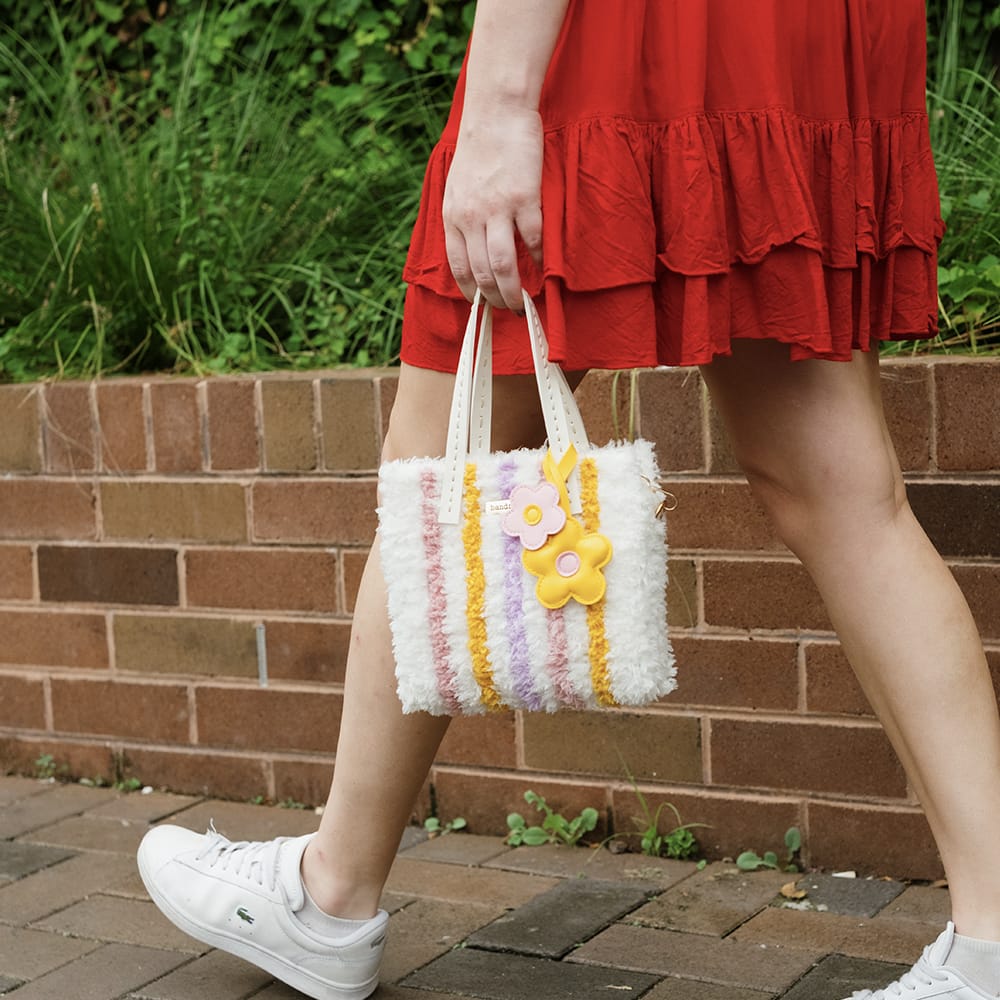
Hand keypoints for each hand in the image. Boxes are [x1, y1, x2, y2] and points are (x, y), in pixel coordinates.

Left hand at [442, 100, 543, 311]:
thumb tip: (473, 256)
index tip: (483, 307)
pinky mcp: (524, 198)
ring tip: (525, 302)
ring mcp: (497, 208)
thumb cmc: (479, 150)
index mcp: (452, 216)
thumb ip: (462, 220)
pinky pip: (533, 241)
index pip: (459, 268)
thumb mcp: (456, 188)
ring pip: (504, 266)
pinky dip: (539, 260)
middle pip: (483, 274)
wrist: (496, 112)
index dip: (472, 294)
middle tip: (510, 310)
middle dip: (497, 300)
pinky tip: (543, 268)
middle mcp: (471, 217)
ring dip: (515, 291)